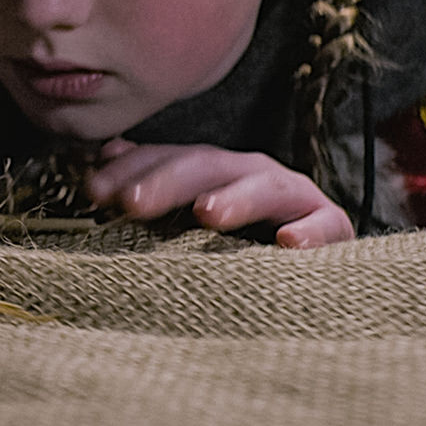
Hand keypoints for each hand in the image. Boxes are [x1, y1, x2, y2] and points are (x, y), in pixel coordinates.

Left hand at [84, 139, 353, 247]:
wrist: (317, 271)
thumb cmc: (242, 246)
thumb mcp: (192, 219)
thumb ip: (154, 187)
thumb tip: (104, 154)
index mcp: (218, 172)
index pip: (172, 159)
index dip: (133, 169)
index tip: (93, 190)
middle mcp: (254, 176)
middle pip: (210, 166)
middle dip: (168, 181)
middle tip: (131, 203)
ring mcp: (296, 199)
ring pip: (266, 187)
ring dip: (236, 197)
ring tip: (206, 214)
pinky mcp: (332, 229)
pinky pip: (324, 226)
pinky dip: (309, 233)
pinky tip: (288, 244)